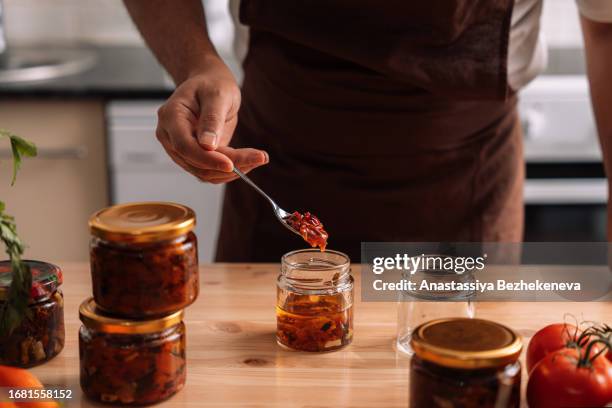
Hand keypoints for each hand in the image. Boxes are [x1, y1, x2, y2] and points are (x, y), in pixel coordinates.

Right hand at [155, 59, 267, 183]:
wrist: (210, 85)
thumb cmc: (212, 84)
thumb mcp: (217, 94)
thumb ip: (212, 118)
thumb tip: (207, 145)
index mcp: (171, 117)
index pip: (184, 146)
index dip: (207, 159)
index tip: (231, 164)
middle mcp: (171, 136)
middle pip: (195, 163)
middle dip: (226, 166)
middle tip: (258, 158)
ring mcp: (181, 149)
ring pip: (203, 172)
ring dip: (231, 172)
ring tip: (258, 158)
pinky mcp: (194, 157)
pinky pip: (210, 171)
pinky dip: (229, 171)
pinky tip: (249, 161)